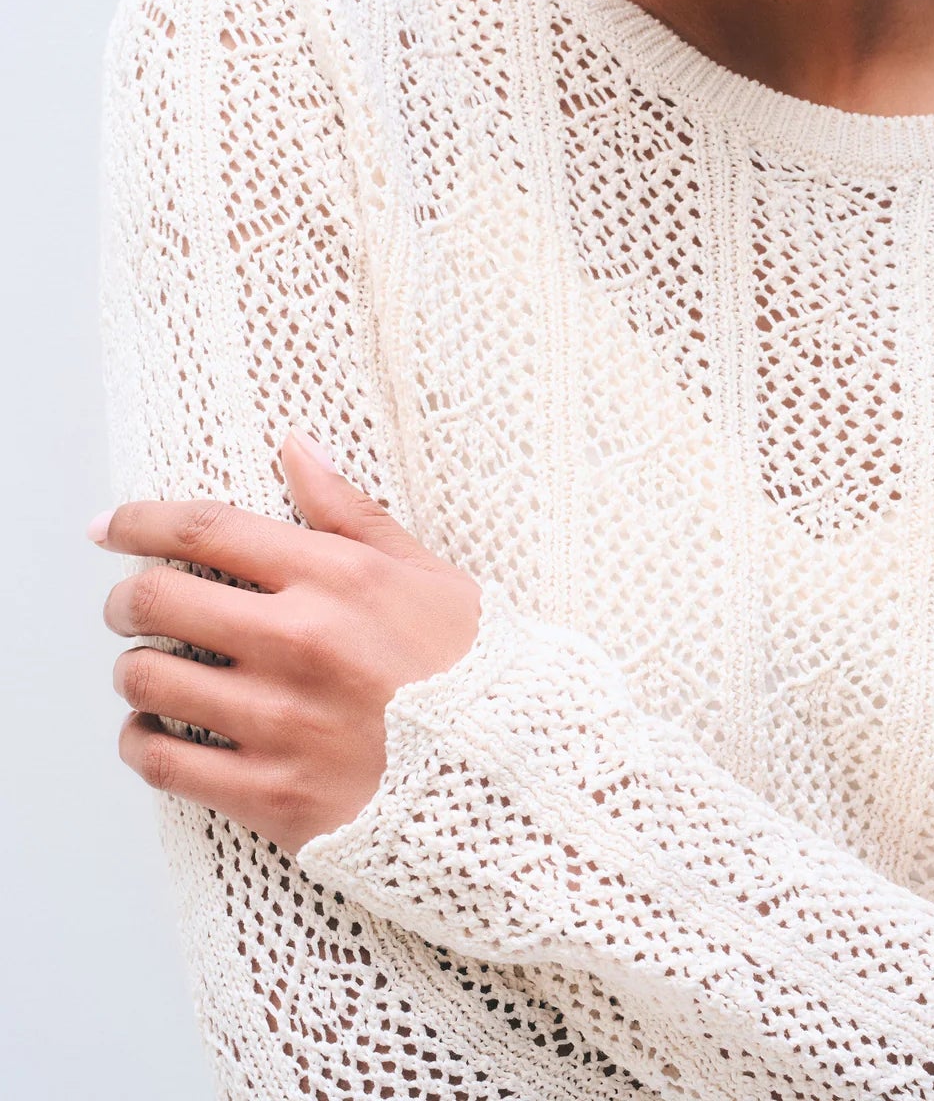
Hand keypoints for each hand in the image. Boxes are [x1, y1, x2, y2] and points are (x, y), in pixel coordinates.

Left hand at [92, 430, 483, 854]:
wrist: (513, 782)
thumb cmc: (474, 671)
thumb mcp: (426, 573)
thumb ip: (348, 513)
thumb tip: (294, 449)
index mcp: (336, 579)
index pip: (206, 529)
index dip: (140, 521)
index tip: (108, 525)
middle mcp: (299, 643)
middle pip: (157, 600)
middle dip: (125, 597)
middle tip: (128, 604)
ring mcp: (282, 722)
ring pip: (148, 681)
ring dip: (135, 670)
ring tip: (152, 670)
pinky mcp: (273, 794)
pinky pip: (164, 763)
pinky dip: (142, 743)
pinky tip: (155, 733)